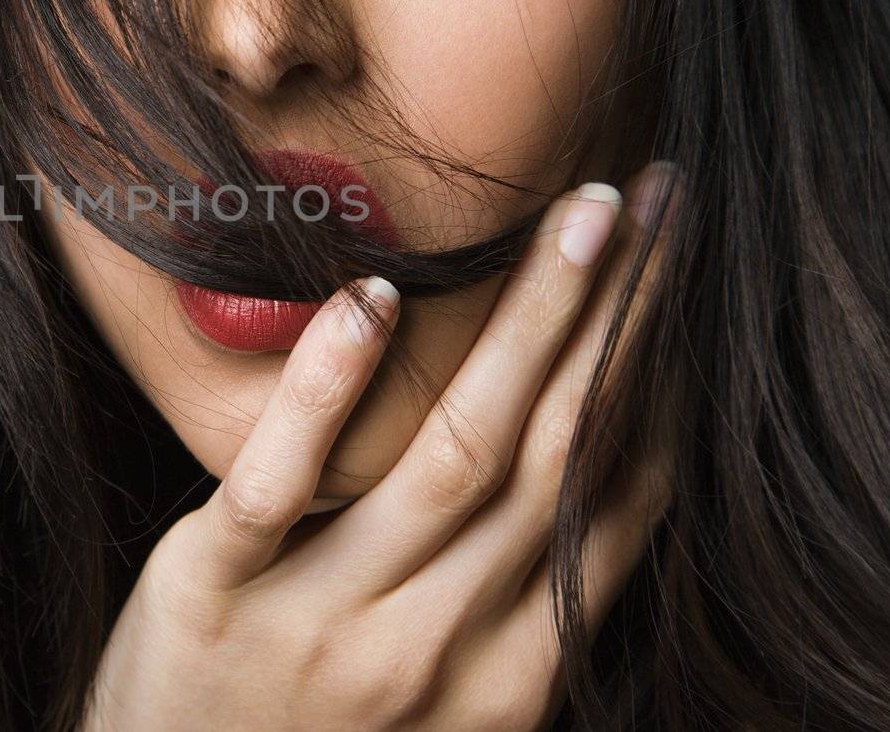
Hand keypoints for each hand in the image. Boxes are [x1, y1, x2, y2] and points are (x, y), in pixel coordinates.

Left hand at [84, 164, 678, 730]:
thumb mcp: (438, 701)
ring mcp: (317, 623)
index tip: (680, 286)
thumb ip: (506, 609)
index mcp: (501, 685)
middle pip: (548, 464)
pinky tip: (372, 297)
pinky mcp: (209, 594)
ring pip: (449, 461)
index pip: (604, 515)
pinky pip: (276, 487)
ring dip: (526, 329)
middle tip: (654, 207)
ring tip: (574, 220)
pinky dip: (329, 391)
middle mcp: (426, 655)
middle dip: (614, 326)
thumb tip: (598, 482)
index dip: (651, 390)